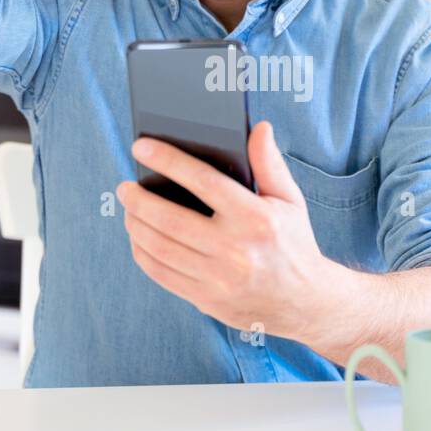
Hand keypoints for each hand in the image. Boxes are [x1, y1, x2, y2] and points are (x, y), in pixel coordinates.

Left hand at [115, 121, 333, 343]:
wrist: (305, 302)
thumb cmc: (293, 242)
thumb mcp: (290, 200)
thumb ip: (269, 163)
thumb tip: (258, 128)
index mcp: (256, 219)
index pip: (204, 181)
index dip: (168, 160)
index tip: (142, 146)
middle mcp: (236, 250)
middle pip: (170, 220)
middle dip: (138, 200)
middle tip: (125, 187)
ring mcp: (219, 279)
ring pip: (159, 248)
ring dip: (135, 225)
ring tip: (128, 209)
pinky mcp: (206, 300)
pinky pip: (161, 274)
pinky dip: (143, 253)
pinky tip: (138, 237)